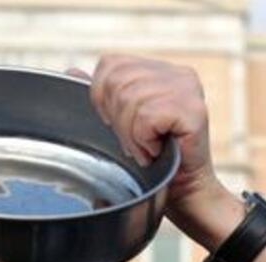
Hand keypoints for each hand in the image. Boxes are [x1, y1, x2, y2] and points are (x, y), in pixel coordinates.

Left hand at [78, 56, 242, 248]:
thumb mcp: (122, 123)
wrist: (184, 194)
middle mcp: (179, 74)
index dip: (101, 97)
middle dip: (118, 121)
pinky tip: (156, 151)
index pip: (111, 63)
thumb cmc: (155, 163)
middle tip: (136, 143)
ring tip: (147, 150)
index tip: (117, 126)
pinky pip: (146, 116)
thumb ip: (103, 95)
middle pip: (117, 81)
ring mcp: (189, 89)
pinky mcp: (193, 109)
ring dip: (131, 135)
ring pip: (130, 99)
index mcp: (162, 71)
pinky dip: (144, 140)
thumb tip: (72, 72)